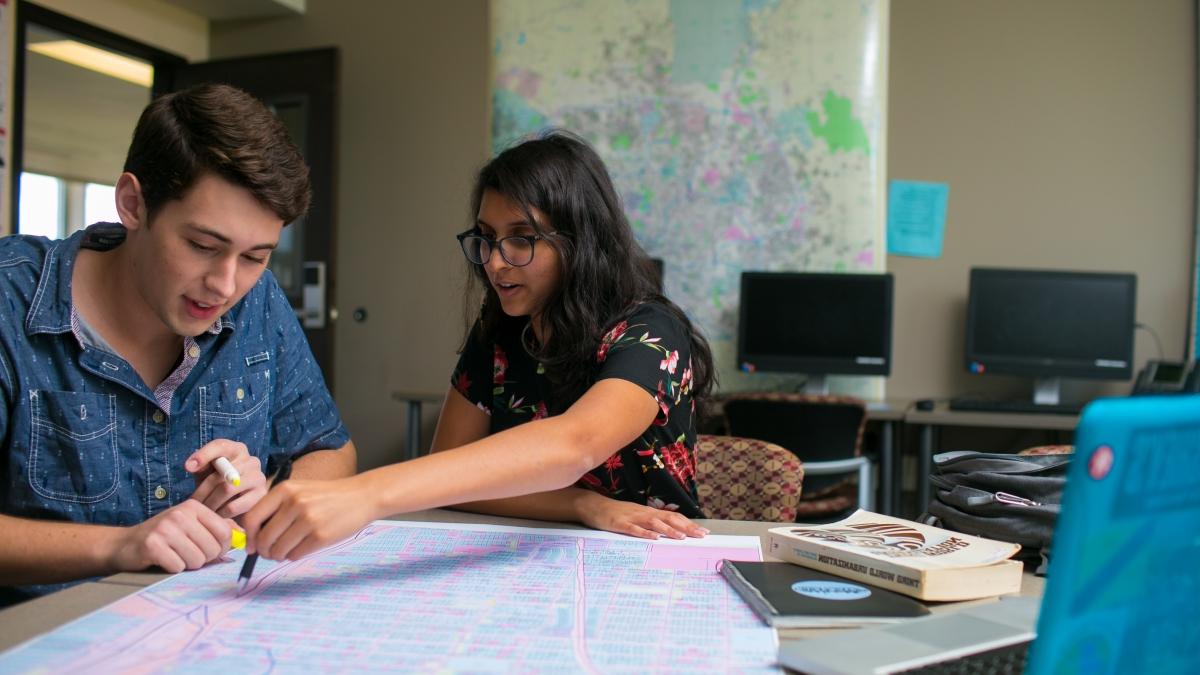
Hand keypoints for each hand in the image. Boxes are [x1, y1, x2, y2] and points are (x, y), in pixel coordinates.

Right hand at [108, 499, 235, 572]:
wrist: (126, 544)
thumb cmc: (165, 536)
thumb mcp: (191, 525)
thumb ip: (216, 528)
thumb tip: (242, 536)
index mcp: (194, 507)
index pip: (225, 532)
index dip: (222, 548)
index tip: (211, 550)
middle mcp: (180, 514)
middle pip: (212, 549)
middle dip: (203, 558)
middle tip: (187, 553)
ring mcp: (165, 528)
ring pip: (197, 560)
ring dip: (188, 564)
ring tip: (175, 555)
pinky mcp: (153, 545)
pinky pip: (178, 567)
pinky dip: (173, 568)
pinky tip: (164, 559)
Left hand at [186, 439, 267, 518]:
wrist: (236, 502)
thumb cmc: (216, 483)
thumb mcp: (205, 471)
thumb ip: (199, 464)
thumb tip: (190, 466)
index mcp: (237, 449)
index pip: (221, 446)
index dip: (204, 455)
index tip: (188, 468)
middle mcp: (252, 461)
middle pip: (222, 473)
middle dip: (203, 490)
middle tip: (192, 503)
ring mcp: (259, 478)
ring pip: (228, 489)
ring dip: (211, 503)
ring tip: (202, 510)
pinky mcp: (261, 496)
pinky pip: (235, 506)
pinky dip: (221, 513)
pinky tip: (215, 515)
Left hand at [242, 475, 376, 560]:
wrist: (361, 496)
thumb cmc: (327, 496)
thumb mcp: (300, 491)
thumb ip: (277, 508)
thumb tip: (255, 538)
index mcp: (285, 489)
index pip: (252, 518)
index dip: (248, 537)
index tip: (251, 546)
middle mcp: (295, 503)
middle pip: (264, 538)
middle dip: (264, 551)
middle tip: (270, 553)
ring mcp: (309, 520)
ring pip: (278, 550)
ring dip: (279, 555)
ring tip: (287, 550)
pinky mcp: (321, 536)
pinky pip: (295, 555)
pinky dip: (294, 556)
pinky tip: (302, 548)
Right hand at [577, 493, 708, 539]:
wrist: (592, 505)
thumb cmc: (615, 512)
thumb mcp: (635, 516)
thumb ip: (650, 522)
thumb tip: (668, 530)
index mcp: (648, 512)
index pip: (673, 516)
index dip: (688, 524)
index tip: (703, 532)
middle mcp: (643, 513)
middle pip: (668, 518)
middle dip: (686, 527)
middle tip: (700, 535)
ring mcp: (631, 517)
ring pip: (653, 523)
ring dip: (668, 530)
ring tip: (681, 537)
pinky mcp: (619, 524)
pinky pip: (634, 529)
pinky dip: (645, 533)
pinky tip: (654, 538)